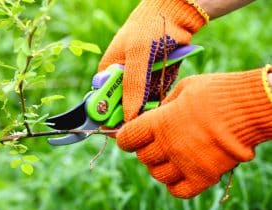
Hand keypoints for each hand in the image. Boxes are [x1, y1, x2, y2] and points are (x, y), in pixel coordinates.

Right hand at [99, 0, 207, 120]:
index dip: (113, 116)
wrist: (174, 14)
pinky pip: (157, 96)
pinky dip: (163, 91)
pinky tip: (166, 75)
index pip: (105, 102)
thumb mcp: (138, 56)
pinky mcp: (154, 80)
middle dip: (138, 106)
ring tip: (159, 76)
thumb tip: (127, 116)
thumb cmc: (149, 29)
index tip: (126, 124)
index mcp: (108, 72)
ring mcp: (138, 80)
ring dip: (153, 98)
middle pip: (125, 106)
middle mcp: (121, 78)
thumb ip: (132, 86)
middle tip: (149, 98)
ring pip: (143, 103)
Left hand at [116, 66, 271, 197]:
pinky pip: (178, 191)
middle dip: (146, 150)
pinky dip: (175, 185)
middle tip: (156, 143)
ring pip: (158, 175)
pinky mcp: (203, 176)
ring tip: (170, 157)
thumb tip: (156, 113)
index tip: (129, 137)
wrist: (249, 107)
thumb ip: (165, 104)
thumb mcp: (184, 88)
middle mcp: (168, 145)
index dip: (126, 138)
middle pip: (143, 158)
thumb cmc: (216, 92)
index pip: (127, 139)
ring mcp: (185, 163)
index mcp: (159, 122)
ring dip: (160, 167)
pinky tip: (181, 173)